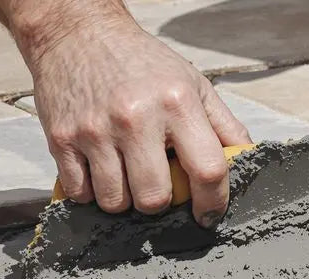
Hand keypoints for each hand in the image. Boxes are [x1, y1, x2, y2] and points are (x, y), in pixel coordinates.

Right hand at [27, 16, 250, 226]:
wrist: (78, 34)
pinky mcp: (61, 139)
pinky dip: (92, 191)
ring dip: (125, 199)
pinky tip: (101, 168)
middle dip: (161, 201)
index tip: (209, 214)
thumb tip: (247, 160)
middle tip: (158, 183)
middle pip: (155, 198)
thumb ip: (224, 126)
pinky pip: (81, 193)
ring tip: (128, 173)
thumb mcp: (194, 84)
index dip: (213, 202)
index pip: (207, 170)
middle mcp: (136, 118)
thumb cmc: (142, 63)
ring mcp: (95, 130)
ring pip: (116, 202)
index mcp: (177, 104)